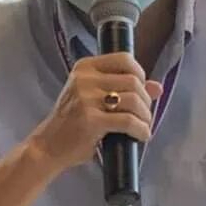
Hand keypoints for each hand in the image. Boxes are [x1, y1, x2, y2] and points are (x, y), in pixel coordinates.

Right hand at [29, 52, 163, 171]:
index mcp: (85, 67)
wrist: (48, 146)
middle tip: (143, 115)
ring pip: (133, 100)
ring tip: (143, 126)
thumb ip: (124, 89)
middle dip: (145, 100)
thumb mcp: (94, 98)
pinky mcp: (91, 120)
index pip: (124, 59)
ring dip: (145, 116)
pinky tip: (141, 136)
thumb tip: (157, 87)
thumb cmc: (73, 122)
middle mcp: (84, 78)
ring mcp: (86, 98)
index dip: (140, 74)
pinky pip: (128, 121)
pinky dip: (141, 129)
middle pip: (133, 81)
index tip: (141, 90)